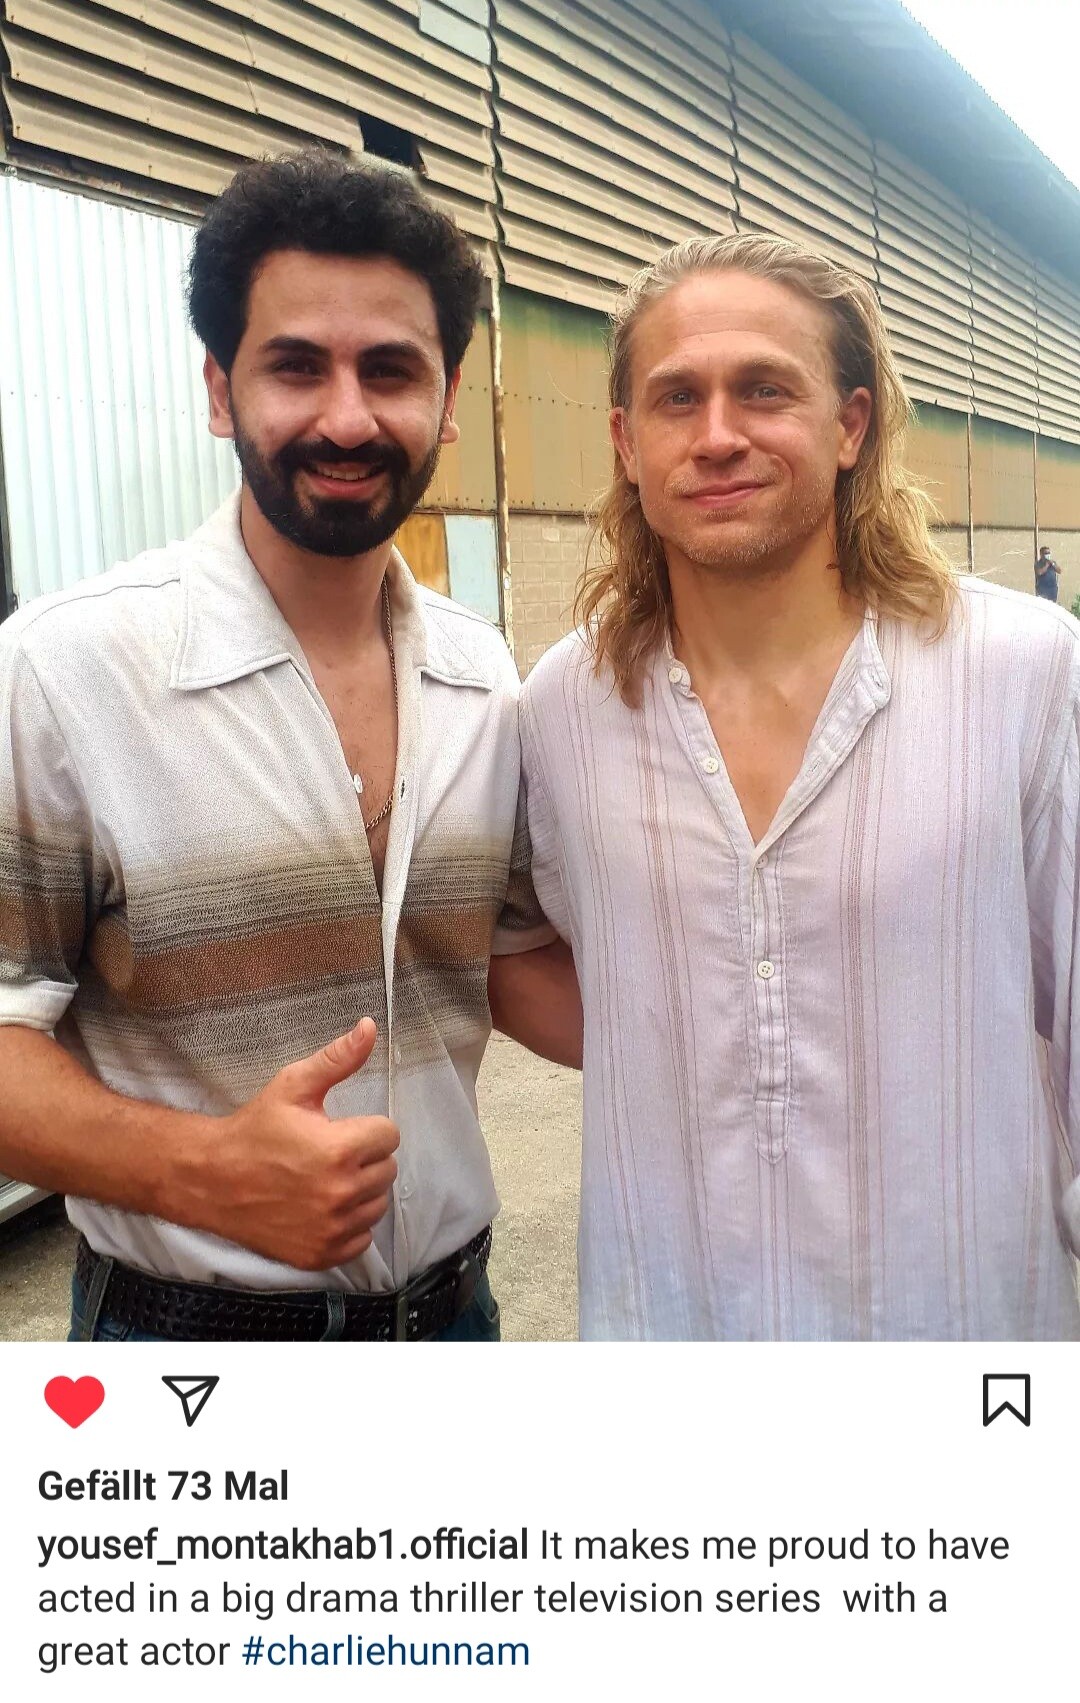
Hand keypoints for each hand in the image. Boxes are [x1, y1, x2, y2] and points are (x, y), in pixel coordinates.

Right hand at [179, 1019, 398, 1270]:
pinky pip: (361, 1239)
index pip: (389, 1135)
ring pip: (376, 1206)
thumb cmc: (253, 1130)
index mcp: (340, 1149)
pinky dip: (348, 1226)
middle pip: (386, 1171)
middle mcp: (340, 1193)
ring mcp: (331, 1228)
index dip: (365, 1129)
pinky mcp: (321, 1254)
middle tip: (328, 1154)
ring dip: (359, 1192)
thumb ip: (338, 1059)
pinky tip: (321, 1208)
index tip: (339, 1130)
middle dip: (364, 1159)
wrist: (210, 1180)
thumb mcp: (292, 1086)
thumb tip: (370, 1026)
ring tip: (324, 1179)